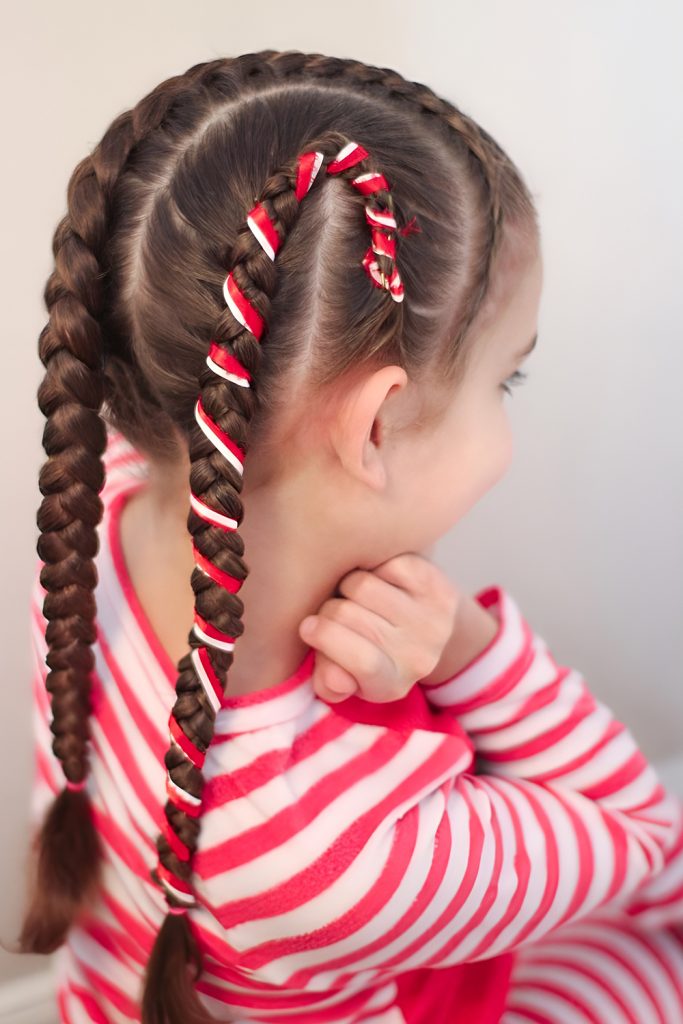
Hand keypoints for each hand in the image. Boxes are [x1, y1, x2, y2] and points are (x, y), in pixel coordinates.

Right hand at [298, 552, 462, 703]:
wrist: (422, 629)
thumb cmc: (367, 650)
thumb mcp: (344, 676)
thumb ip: (329, 682)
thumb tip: (333, 680)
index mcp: (390, 685)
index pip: (361, 661)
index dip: (325, 638)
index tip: (307, 626)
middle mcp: (419, 657)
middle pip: (346, 614)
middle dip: (329, 608)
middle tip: (336, 610)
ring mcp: (433, 622)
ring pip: (363, 585)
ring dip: (350, 584)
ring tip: (357, 595)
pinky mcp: (439, 588)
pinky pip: (391, 565)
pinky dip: (377, 566)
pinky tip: (381, 580)